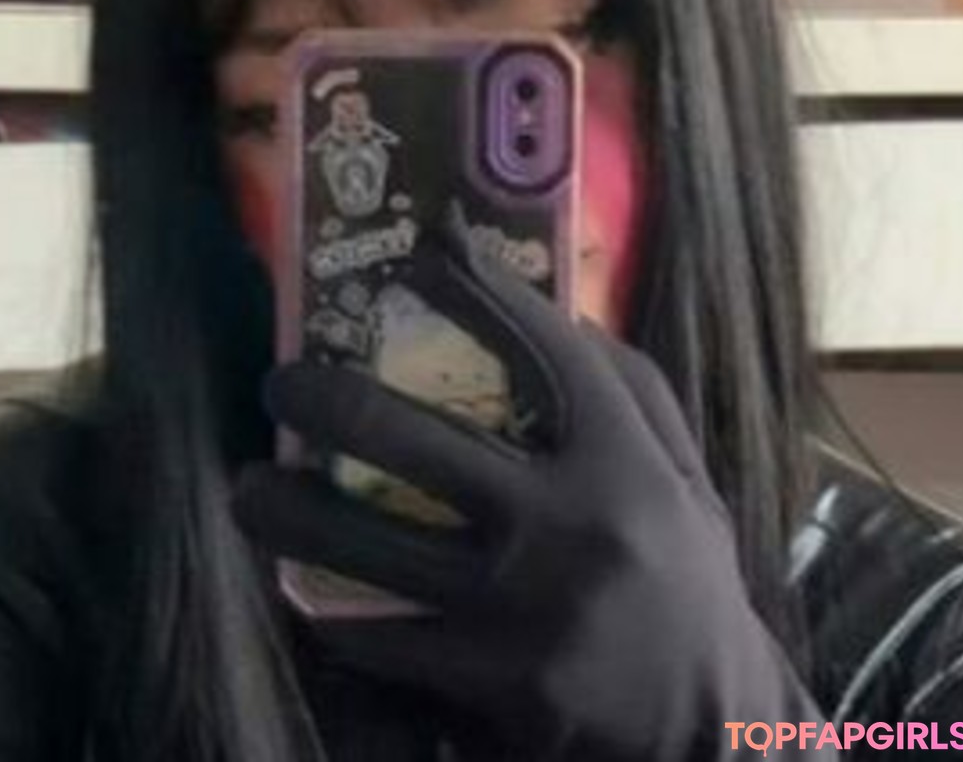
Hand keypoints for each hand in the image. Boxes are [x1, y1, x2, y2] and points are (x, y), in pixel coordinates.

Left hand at [234, 211, 829, 759]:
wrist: (715, 729)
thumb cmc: (687, 579)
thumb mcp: (682, 476)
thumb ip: (632, 390)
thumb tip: (557, 310)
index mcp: (622, 462)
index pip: (547, 353)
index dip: (482, 291)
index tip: (427, 249)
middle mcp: (570, 524)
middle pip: (420, 441)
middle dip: (330, 401)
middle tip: (280, 382)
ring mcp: (522, 610)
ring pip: (372, 548)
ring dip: (291, 514)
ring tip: (246, 489)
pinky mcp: (491, 684)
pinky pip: (384, 637)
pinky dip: (335, 608)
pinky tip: (305, 586)